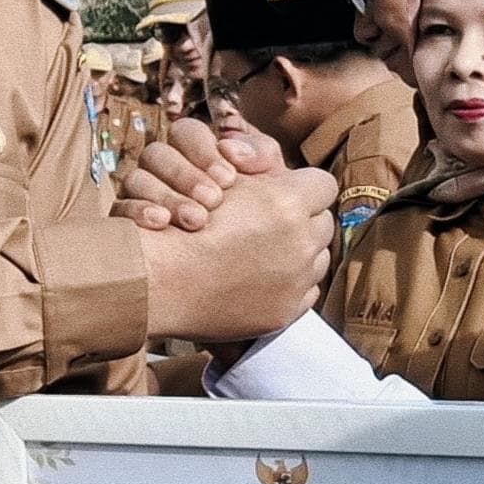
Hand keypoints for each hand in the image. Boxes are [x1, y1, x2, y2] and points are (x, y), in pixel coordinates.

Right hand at [119, 114, 281, 230]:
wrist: (230, 285)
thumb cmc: (253, 236)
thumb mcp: (274, 195)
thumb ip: (263, 157)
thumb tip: (233, 149)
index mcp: (194, 162)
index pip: (186, 134)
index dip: (205, 150)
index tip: (230, 179)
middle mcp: (162, 178)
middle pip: (158, 153)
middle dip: (187, 175)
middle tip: (215, 201)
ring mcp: (140, 202)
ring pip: (136, 178)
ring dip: (168, 195)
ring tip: (196, 221)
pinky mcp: (125, 231)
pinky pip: (119, 211)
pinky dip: (140, 212)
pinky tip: (162, 224)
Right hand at [138, 149, 337, 347]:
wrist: (160, 281)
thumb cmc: (184, 224)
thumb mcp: (223, 181)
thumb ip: (261, 170)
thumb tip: (283, 175)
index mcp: (288, 203)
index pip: (322, 184)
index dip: (303, 186)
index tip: (286, 193)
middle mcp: (301, 243)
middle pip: (323, 222)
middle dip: (303, 220)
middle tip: (274, 222)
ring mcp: (296, 281)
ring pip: (318, 258)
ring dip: (300, 252)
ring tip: (265, 251)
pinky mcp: (285, 312)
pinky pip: (306, 291)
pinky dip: (290, 283)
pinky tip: (261, 276)